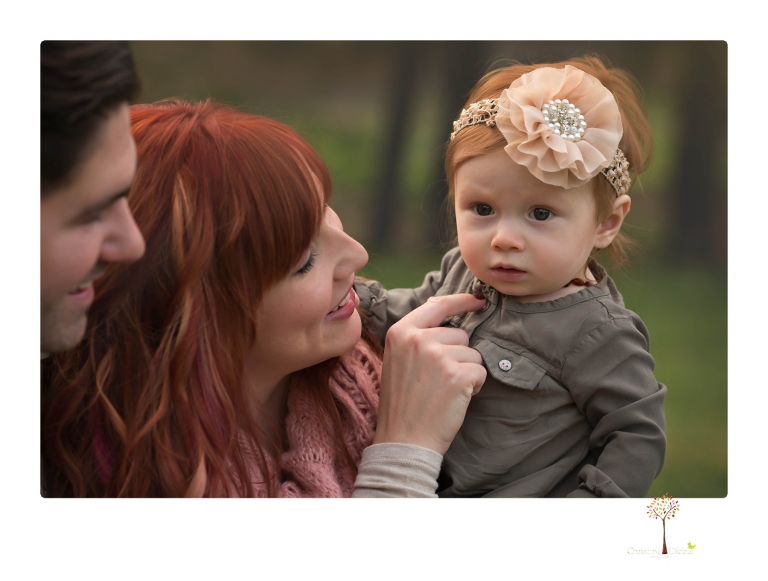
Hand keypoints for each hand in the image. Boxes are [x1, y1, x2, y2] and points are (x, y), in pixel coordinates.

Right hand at [373, 293, 486, 454]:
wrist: (403, 440)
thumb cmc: (403, 404)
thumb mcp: (398, 360)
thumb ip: (418, 336)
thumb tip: (446, 312)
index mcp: (400, 332)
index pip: (437, 305)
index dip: (460, 301)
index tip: (478, 299)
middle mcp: (418, 339)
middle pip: (460, 333)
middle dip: (458, 355)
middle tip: (438, 380)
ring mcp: (438, 355)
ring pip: (473, 352)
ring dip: (467, 371)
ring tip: (444, 391)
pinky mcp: (458, 374)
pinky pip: (481, 370)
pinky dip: (475, 386)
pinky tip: (455, 399)